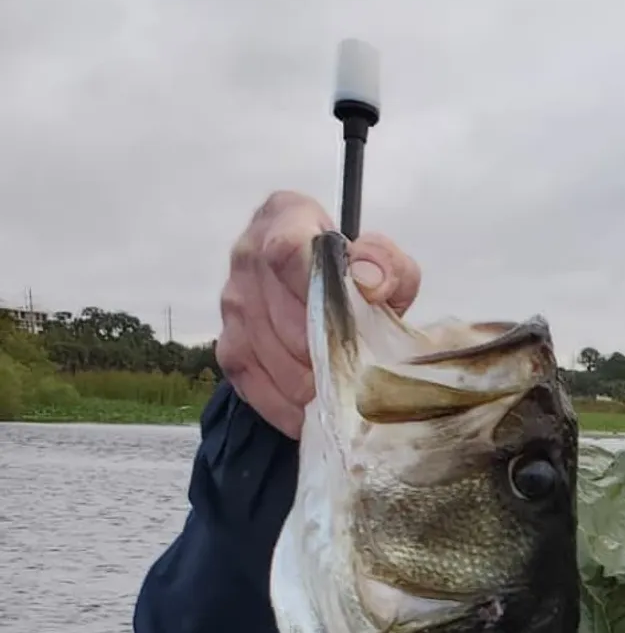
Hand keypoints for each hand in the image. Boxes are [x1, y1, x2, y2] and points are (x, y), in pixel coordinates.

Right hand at [216, 190, 421, 436]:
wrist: (318, 298)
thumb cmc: (355, 280)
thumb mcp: (386, 266)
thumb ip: (388, 266)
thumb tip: (371, 282)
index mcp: (284, 217)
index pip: (286, 252)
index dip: (316, 290)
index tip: (345, 321)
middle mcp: (247, 254)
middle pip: (281, 316)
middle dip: (323, 352)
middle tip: (355, 374)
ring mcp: (232, 303)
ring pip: (268, 355)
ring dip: (308, 384)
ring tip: (340, 393)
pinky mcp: (228, 348)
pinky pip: (253, 384)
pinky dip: (285, 407)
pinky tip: (312, 414)